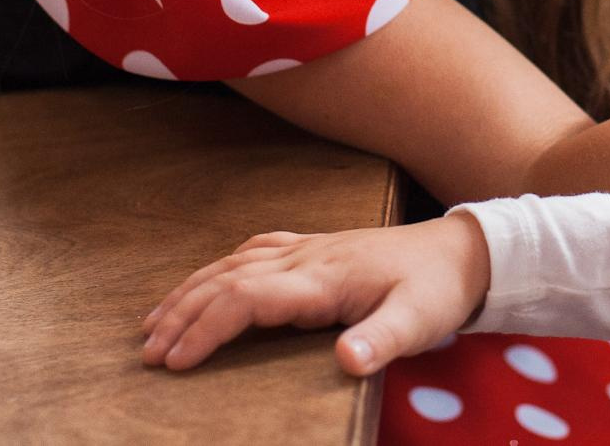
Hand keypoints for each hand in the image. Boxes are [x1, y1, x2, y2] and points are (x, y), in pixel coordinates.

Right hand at [141, 213, 491, 374]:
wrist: (464, 250)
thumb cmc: (438, 289)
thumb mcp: (420, 320)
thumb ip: (382, 341)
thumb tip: (346, 362)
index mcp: (323, 277)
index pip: (246, 298)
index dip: (205, 327)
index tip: (172, 362)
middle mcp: (307, 257)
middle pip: (227, 279)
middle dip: (182, 314)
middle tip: (146, 353)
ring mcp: (310, 248)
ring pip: (233, 264)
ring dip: (191, 291)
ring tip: (152, 323)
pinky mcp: (317, 248)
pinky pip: (254, 252)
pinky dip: (220, 268)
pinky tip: (208, 280)